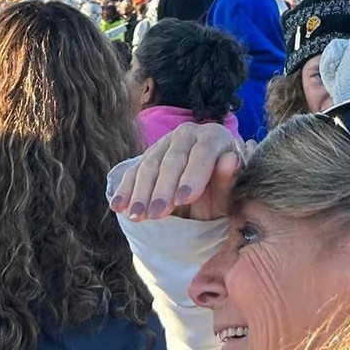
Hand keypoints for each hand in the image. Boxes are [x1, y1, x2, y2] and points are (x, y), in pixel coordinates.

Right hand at [110, 122, 245, 221]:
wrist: (209, 184)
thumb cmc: (223, 189)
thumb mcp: (231, 189)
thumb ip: (229, 178)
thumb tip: (230, 160)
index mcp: (214, 136)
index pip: (203, 152)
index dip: (193, 175)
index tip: (184, 199)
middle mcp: (188, 134)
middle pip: (173, 159)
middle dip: (163, 188)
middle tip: (158, 214)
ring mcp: (165, 143)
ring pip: (150, 165)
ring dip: (141, 192)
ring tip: (137, 216)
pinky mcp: (148, 156)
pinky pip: (133, 171)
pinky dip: (125, 190)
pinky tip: (118, 207)